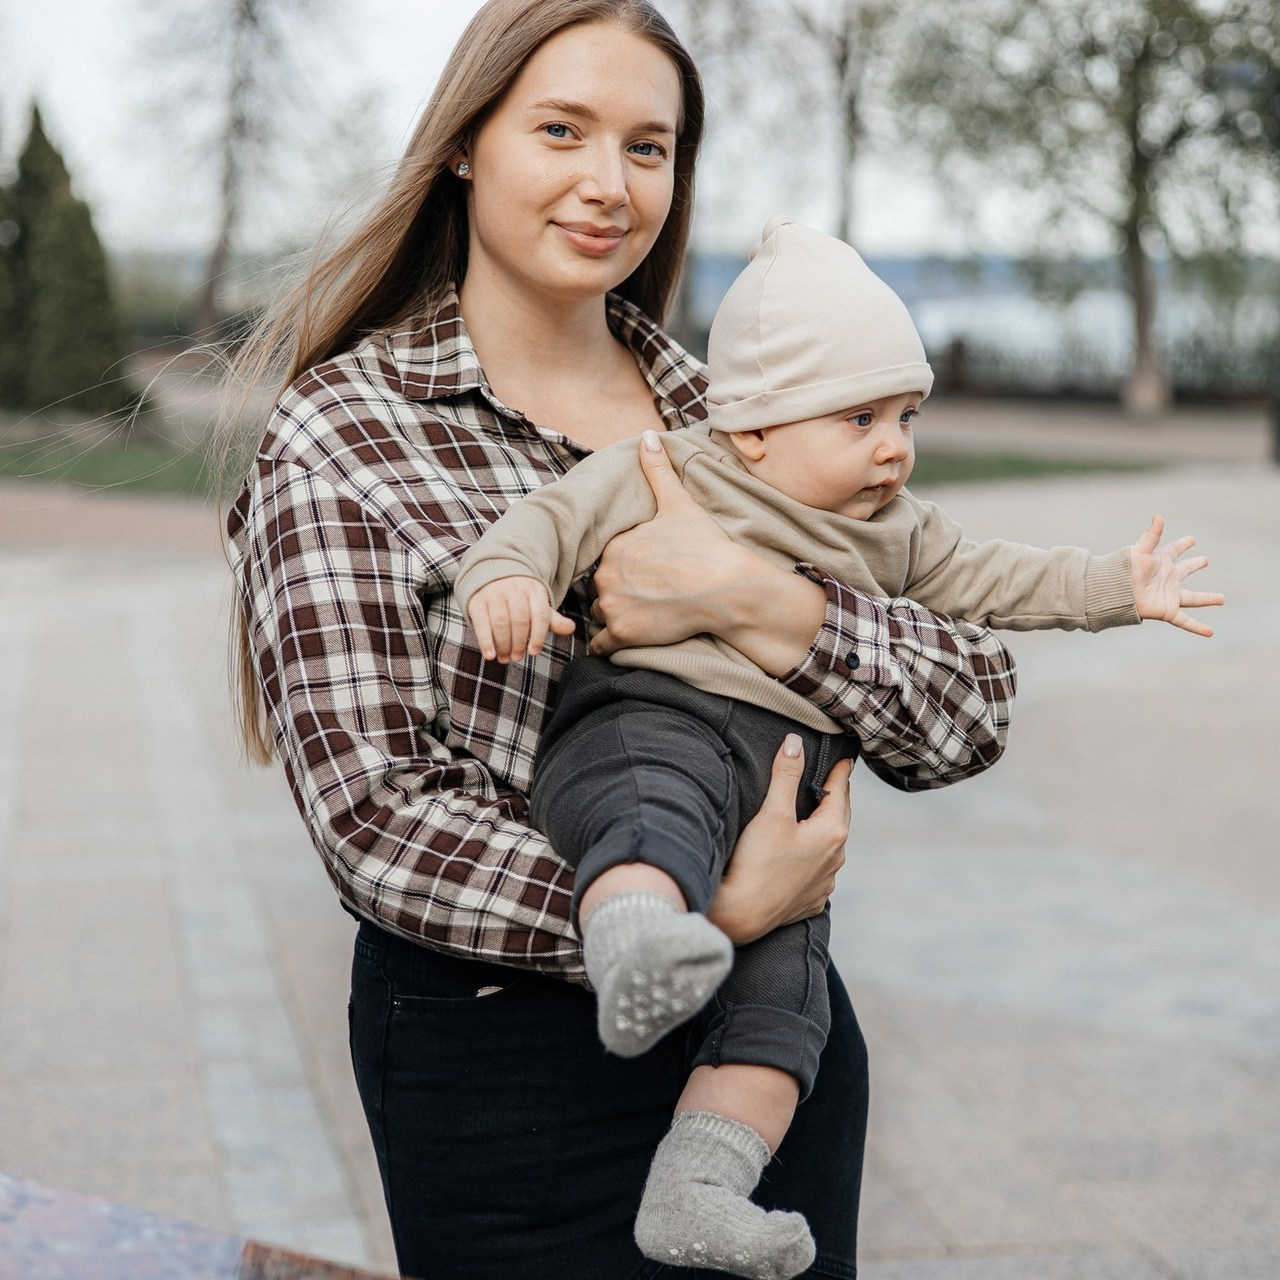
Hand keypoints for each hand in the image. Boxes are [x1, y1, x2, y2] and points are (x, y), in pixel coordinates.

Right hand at [467, 577, 574, 662]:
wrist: (493, 573)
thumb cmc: (520, 597)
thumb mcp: (537, 605)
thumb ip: (552, 619)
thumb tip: (571, 628)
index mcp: (534, 590)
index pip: (540, 615)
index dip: (538, 636)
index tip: (534, 652)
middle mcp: (514, 589)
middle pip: (519, 620)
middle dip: (519, 643)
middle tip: (517, 657)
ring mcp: (495, 594)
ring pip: (501, 622)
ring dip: (504, 644)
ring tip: (505, 658)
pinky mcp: (477, 600)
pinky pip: (481, 623)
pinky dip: (486, 641)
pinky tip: (490, 655)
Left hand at [590, 431, 826, 669]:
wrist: (727, 587)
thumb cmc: (706, 546)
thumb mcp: (679, 504)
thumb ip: (658, 471)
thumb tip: (647, 435)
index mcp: (615, 546)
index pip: (609, 560)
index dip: (626, 566)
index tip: (646, 571)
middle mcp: (605, 575)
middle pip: (602, 587)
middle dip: (618, 590)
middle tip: (647, 594)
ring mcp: (612, 606)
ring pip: (601, 614)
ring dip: (614, 616)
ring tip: (642, 613)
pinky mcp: (622, 634)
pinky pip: (601, 645)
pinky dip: (607, 644)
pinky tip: (624, 637)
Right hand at [707, 736, 853, 945]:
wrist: (741, 916)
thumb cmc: (757, 862)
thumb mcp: (772, 812)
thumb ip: (786, 776)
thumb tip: (796, 743)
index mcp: (832, 832)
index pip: (840, 790)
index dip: (840, 771)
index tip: (846, 757)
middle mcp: (836, 858)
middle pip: (839, 818)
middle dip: (836, 798)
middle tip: (834, 781)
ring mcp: (825, 883)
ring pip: (830, 847)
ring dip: (824, 830)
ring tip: (816, 817)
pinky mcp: (811, 901)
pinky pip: (819, 873)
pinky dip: (814, 859)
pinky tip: (802, 857)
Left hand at [1129, 514, 1224, 637]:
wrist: (1113, 592)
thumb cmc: (1124, 570)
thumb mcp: (1140, 551)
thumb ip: (1151, 534)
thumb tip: (1159, 515)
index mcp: (1161, 561)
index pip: (1174, 550)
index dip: (1183, 544)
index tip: (1191, 539)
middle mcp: (1167, 578)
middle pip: (1185, 571)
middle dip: (1194, 565)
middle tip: (1205, 560)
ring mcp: (1169, 595)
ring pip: (1193, 597)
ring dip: (1207, 598)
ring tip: (1222, 599)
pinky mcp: (1167, 610)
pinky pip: (1186, 621)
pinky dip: (1197, 627)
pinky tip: (1210, 633)